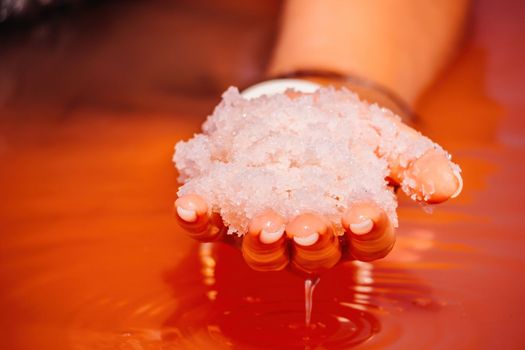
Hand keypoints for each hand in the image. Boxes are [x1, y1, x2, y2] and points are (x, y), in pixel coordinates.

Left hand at [174, 94, 461, 275]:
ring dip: (260, 241)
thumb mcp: (385, 138)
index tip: (367, 215)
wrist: (299, 112)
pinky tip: (190, 204)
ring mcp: (262, 229)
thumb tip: (446, 186)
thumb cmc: (348, 133)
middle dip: (311, 243)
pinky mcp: (225, 213)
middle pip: (311, 256)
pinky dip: (199, 218)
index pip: (366, 241)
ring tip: (262, 222)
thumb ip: (415, 162)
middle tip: (310, 226)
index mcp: (350, 227)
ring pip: (261, 252)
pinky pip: (209, 224)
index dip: (368, 232)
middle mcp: (306, 239)